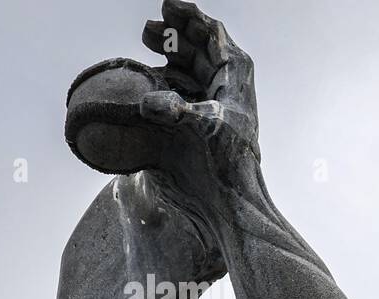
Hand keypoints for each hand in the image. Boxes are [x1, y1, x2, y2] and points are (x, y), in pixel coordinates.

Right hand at [137, 1, 259, 198]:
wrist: (227, 199)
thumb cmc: (226, 163)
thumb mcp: (206, 130)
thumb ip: (178, 111)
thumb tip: (151, 102)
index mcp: (235, 75)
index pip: (213, 33)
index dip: (190, 16)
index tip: (166, 6)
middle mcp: (223, 85)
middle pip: (197, 46)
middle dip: (174, 32)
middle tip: (147, 29)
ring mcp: (208, 101)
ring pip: (186, 66)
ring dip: (166, 52)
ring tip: (144, 41)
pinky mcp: (193, 119)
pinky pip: (174, 90)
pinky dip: (159, 80)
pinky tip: (143, 78)